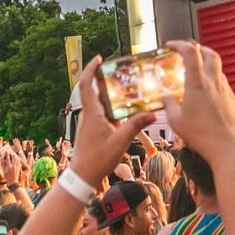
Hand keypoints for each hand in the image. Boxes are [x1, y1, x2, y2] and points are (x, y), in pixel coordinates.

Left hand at [71, 58, 156, 188]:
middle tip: (116, 71)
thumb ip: (135, 125)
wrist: (83, 176)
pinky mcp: (91, 130)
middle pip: (91, 90)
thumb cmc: (97, 159)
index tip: (99, 58)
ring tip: (123, 89)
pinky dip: (109, 108)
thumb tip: (152, 113)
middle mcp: (88, 115)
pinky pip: (99, 113)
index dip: (91, 69)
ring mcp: (88, 123)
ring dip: (107, 94)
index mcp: (92, 113)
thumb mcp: (120, 141)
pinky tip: (121, 113)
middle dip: (101, 78)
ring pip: (96, 102)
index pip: (87, 85)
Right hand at [161, 42, 234, 166]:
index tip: (170, 46)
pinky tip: (204, 90)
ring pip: (217, 67)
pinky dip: (212, 78)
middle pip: (210, 53)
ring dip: (206, 63)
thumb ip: (169, 105)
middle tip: (187, 50)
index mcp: (197, 83)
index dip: (179, 44)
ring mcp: (225, 90)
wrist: (229, 148)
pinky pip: (221, 81)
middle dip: (198, 47)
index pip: (190, 52)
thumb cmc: (202, 135)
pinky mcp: (232, 99)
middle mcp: (213, 82)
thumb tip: (165, 98)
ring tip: (194, 71)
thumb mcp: (176, 121)